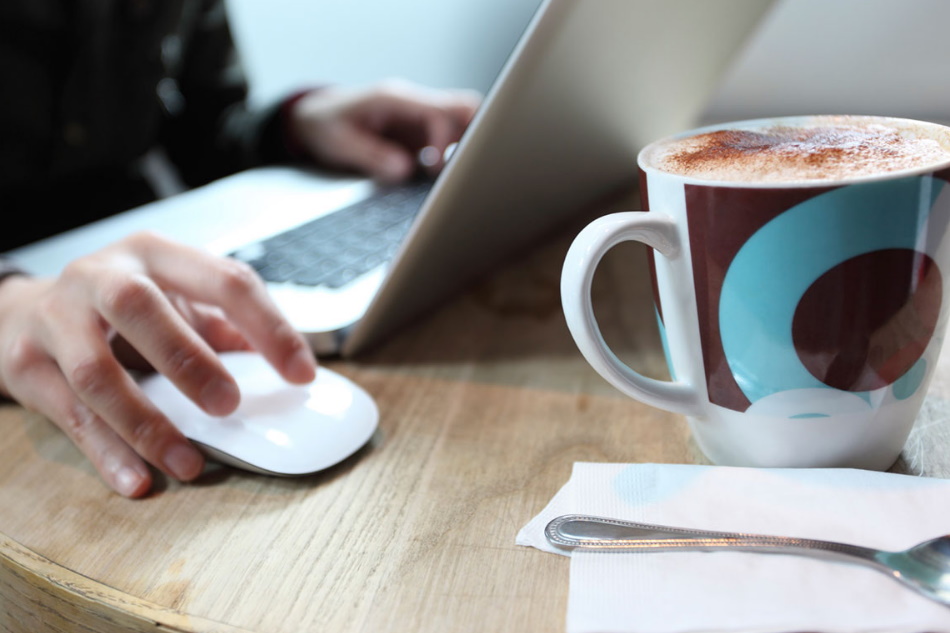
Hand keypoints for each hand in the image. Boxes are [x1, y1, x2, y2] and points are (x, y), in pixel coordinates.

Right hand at [0, 232, 316, 497]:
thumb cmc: (118, 310)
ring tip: (188, 463)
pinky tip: (138, 480)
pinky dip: (107, 453)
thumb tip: (290, 365)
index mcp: (155, 255)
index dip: (268, 327)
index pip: (224, 279)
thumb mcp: (175, 300)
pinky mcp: (26, 365)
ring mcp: (56, 318)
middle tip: (230, 406)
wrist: (20, 312)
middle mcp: (101, 276)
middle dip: (189, 360)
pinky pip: (69, 415)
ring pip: (97, 372)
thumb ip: (226, 327)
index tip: (301, 374)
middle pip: (141, 308)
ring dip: (146, 423)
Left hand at [288, 79, 480, 182]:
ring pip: (464, 122)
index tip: (436, 167)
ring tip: (452, 176)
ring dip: (465, 148)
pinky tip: (444, 177)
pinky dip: (456, 156)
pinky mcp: (422, 134)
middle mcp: (414, 104)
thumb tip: (405, 170)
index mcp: (395, 99)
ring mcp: (421, 118)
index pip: (439, 111)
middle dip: (472, 137)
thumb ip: (372, 156)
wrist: (318, 118)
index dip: (444, 140)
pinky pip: (452, 138)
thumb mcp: (340, 143)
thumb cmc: (326, 125)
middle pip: (465, 107)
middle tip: (460, 169)